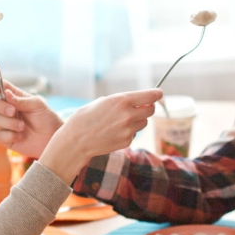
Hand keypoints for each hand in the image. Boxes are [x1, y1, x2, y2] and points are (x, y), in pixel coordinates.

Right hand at [0, 80, 63, 157]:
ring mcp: (5, 124)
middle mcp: (7, 110)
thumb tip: (6, 93)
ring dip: (8, 122)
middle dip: (0, 106)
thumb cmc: (46, 119)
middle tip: (13, 111)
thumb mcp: (37, 105)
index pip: (1, 88)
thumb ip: (21, 100)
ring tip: (22, 127)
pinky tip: (20, 136)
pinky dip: (9, 135)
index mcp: (15, 98)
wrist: (52, 138)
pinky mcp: (6, 138)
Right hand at [40, 88, 162, 183]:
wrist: (76, 141)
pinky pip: (134, 134)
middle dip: (147, 108)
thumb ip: (119, 101)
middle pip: (151, 110)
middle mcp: (128, 114)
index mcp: (121, 100)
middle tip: (140, 107)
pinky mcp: (127, 141)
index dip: (156, 94)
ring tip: (121, 121)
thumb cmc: (85, 118)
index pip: (150, 96)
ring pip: (144, 123)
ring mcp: (129, 129)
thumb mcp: (101, 102)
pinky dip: (129, 131)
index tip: (159, 93)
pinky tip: (114, 131)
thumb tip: (134, 101)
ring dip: (138, 120)